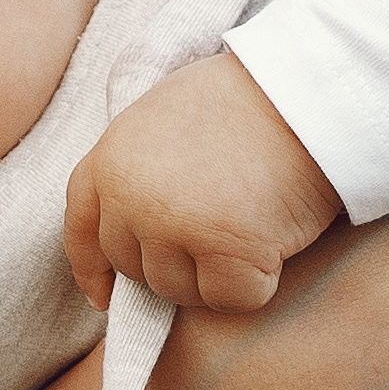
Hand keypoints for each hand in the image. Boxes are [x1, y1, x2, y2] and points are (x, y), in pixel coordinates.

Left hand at [65, 54, 343, 314]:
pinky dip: (256, 283)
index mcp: (111, 160)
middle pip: (134, 269)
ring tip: (249, 227)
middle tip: (218, 233)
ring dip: (213, 276)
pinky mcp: (225, 254)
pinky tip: (274, 242)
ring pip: (179, 291)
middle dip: (173, 264)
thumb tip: (133, 221)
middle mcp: (132, 199)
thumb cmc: (248, 95)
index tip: (104, 295)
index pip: (82, 229)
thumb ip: (139, 166)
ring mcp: (175, 229)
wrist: (305, 90)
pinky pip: (231, 299)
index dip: (92, 268)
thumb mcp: (163, 115)